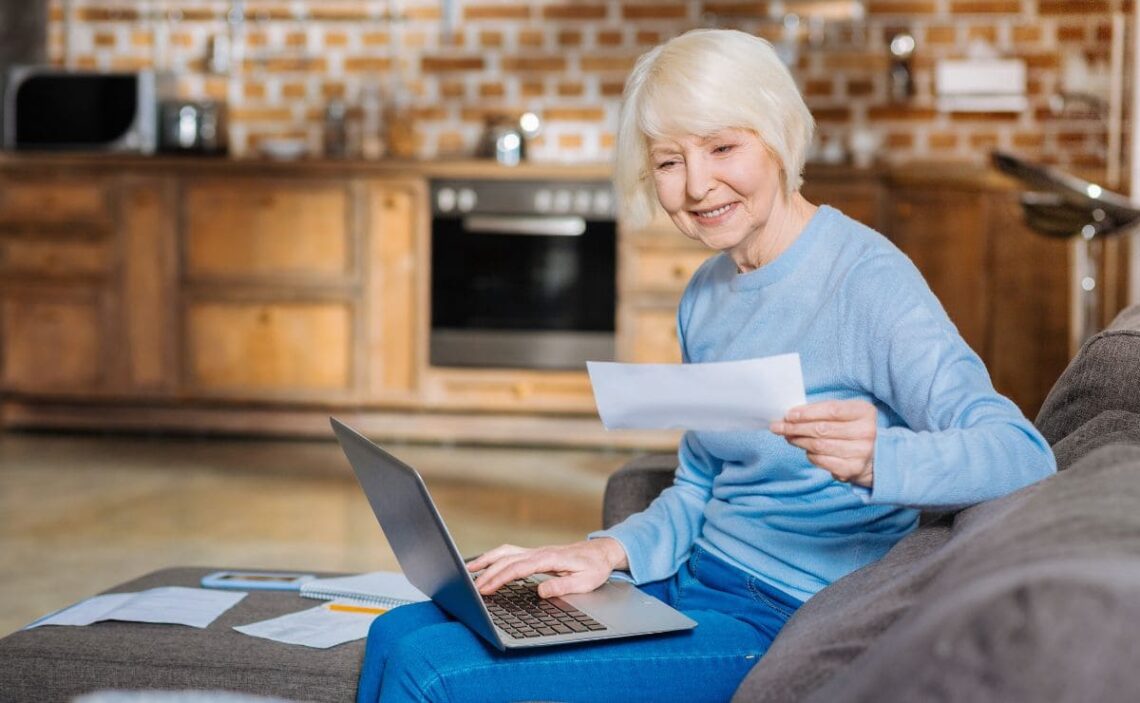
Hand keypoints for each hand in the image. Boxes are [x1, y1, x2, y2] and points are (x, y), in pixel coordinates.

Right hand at [466, 538, 628, 598]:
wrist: (601, 552)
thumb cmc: (594, 567)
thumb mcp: (586, 581)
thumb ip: (563, 586)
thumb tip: (540, 591)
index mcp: (550, 558)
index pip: (518, 568)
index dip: (500, 578)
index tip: (486, 588)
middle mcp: (540, 552)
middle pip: (507, 559)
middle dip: (487, 572)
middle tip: (470, 587)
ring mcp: (536, 551)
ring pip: (505, 552)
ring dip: (486, 560)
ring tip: (469, 571)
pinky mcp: (535, 554)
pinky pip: (510, 553)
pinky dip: (494, 557)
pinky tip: (485, 564)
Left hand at [770, 399, 876, 486]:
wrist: (877, 455)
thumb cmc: (854, 428)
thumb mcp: (847, 413)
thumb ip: (824, 410)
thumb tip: (792, 415)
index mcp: (865, 412)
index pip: (831, 410)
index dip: (807, 413)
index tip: (788, 415)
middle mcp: (866, 432)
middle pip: (822, 429)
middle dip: (795, 428)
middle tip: (778, 426)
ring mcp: (860, 453)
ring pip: (819, 446)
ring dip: (798, 441)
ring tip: (788, 436)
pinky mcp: (852, 469)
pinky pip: (822, 461)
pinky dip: (810, 455)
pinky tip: (806, 449)